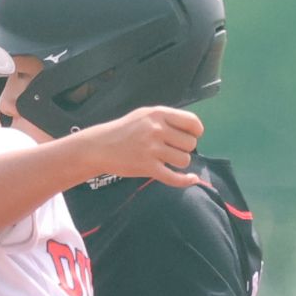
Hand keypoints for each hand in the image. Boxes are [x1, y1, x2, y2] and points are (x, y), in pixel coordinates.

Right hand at [78, 105, 204, 187]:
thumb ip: (166, 119)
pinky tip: (192, 179)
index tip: (191, 136)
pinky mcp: (147, 167)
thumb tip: (193, 129)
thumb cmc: (124, 130)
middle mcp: (156, 130)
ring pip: (184, 160)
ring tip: (167, 159)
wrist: (99, 147)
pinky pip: (174, 177)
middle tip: (172, 149)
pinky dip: (185, 181)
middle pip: (190, 143)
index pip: (192, 122)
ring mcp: (151, 150)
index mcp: (157, 114)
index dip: (196, 131)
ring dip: (179, 162)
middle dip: (185, 148)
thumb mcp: (144, 115)